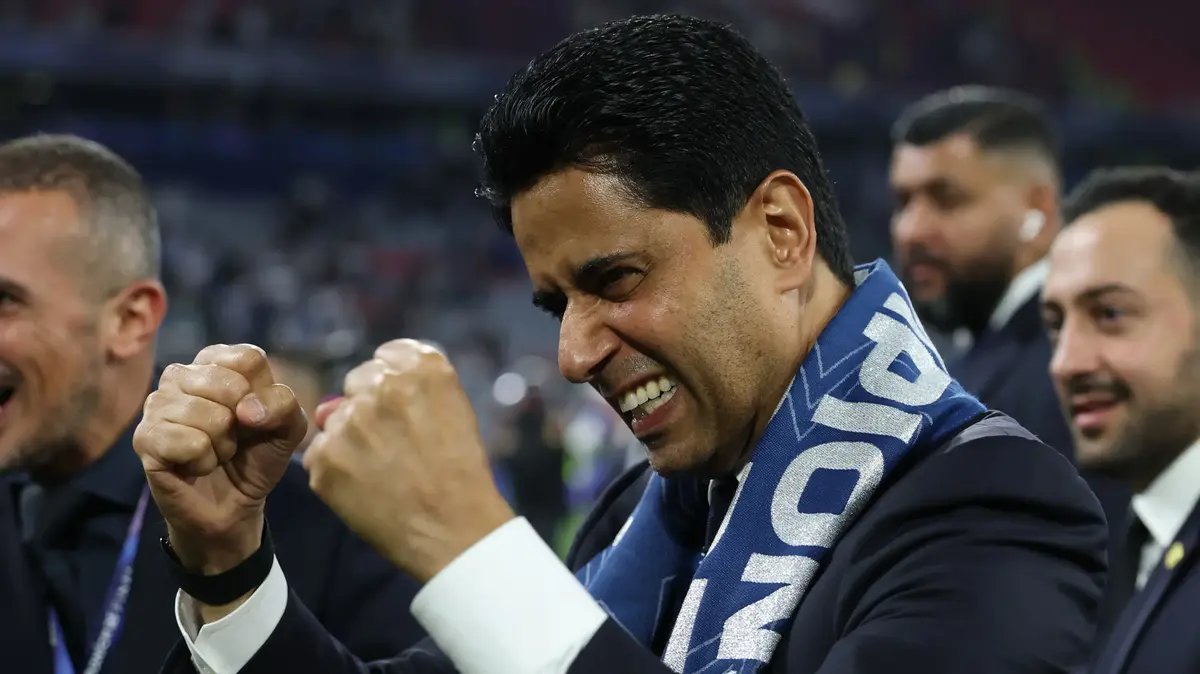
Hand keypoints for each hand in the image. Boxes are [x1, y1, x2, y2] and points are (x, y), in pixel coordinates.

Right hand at [134, 344, 307, 574]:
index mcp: (216, 362)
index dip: (263, 395)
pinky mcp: (145, 438)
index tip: (254, 416)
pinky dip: (204, 461)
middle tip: (231, 439)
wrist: (233, 505)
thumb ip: (284, 404)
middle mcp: (181, 375)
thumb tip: (245, 410)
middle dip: (242, 424)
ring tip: (214, 452)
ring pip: (209, 416)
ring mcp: (157, 404)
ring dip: (223, 446)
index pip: (248, 359)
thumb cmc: (256, 456)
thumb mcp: (288, 427)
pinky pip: (191, 443)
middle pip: (228, 385)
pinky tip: (195, 466)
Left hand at [304, 339, 513, 582]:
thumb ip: (411, 388)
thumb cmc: (461, 471)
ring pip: (336, 419)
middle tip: (392, 445)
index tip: (404, 411)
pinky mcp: (325, 458)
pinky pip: (319, 454)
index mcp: (421, 367)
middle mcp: (381, 386)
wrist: (454, 529)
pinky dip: (335, 470)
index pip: (387, 357)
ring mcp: (349, 421)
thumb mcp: (455, 411)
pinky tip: (364, 488)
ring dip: (351, 439)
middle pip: (356, 383)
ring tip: (381, 472)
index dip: (393, 386)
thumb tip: (346, 397)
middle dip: (369, 407)